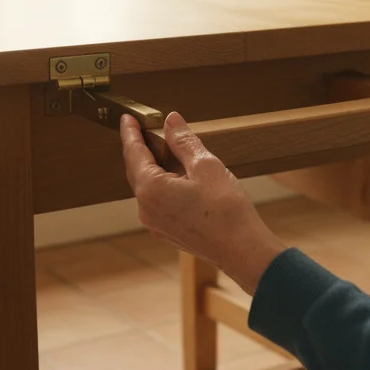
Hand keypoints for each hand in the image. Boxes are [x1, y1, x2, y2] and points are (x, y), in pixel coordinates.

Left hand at [120, 111, 288, 294]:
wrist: (242, 250)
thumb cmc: (226, 211)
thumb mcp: (206, 165)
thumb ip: (184, 141)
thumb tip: (171, 122)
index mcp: (150, 189)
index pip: (133, 152)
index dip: (130, 133)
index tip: (127, 118)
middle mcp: (146, 208)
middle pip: (138, 170)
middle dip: (143, 148)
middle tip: (149, 128)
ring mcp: (155, 223)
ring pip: (149, 186)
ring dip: (156, 167)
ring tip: (171, 150)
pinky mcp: (166, 232)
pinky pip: (158, 201)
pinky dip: (164, 184)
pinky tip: (181, 176)